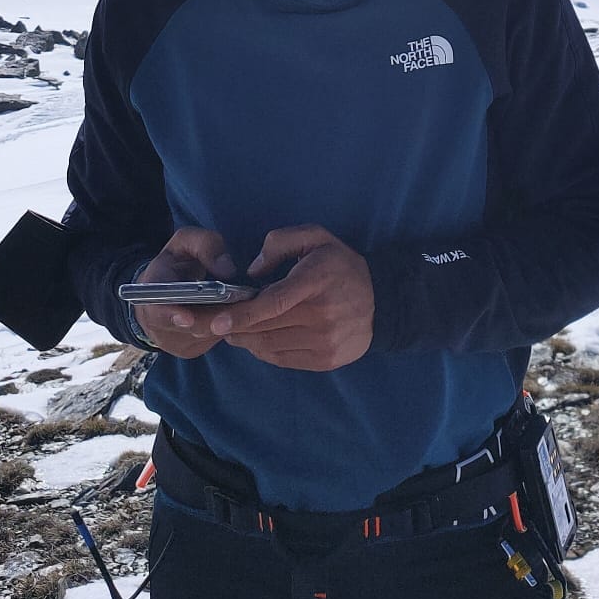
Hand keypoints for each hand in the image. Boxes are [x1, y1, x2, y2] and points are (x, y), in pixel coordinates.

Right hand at [131, 228, 236, 358]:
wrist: (159, 291)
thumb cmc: (174, 263)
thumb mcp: (185, 242)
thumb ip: (205, 245)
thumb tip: (227, 269)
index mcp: (150, 293)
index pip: (155, 310)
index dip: (171, 315)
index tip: (187, 316)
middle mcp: (156, 324)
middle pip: (190, 326)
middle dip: (215, 316)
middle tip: (239, 303)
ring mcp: (172, 341)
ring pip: (205, 335)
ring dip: (224, 321)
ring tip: (240, 304)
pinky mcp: (188, 350)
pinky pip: (211, 341)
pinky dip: (225, 327)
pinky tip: (235, 313)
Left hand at [208, 225, 374, 371]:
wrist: (382, 301)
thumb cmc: (341, 266)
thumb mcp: (316, 237)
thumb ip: (280, 243)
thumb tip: (253, 272)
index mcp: (316, 281)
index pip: (275, 302)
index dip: (243, 314)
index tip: (218, 321)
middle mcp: (321, 316)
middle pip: (266, 327)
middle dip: (234, 327)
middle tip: (215, 321)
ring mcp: (325, 342)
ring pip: (270, 346)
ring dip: (246, 340)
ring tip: (234, 330)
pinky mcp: (325, 360)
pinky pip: (282, 360)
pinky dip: (263, 350)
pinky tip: (257, 339)